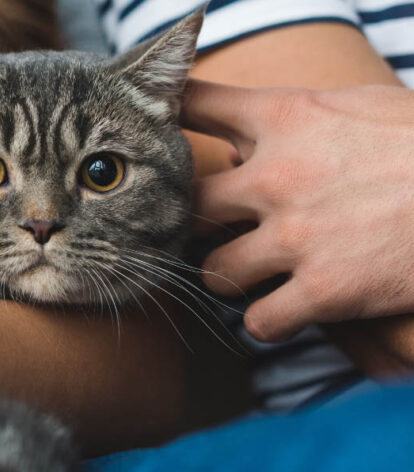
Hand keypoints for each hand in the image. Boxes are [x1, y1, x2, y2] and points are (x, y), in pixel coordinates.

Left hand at [183, 80, 413, 341]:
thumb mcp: (364, 107)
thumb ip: (302, 117)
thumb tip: (252, 131)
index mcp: (287, 116)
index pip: (197, 104)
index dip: (168, 116)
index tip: (152, 129)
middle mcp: (277, 174)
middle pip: (189, 204)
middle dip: (195, 224)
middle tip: (213, 233)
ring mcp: (296, 235)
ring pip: (214, 273)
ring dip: (227, 279)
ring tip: (249, 277)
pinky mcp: (324, 291)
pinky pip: (260, 323)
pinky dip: (267, 323)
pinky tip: (281, 313)